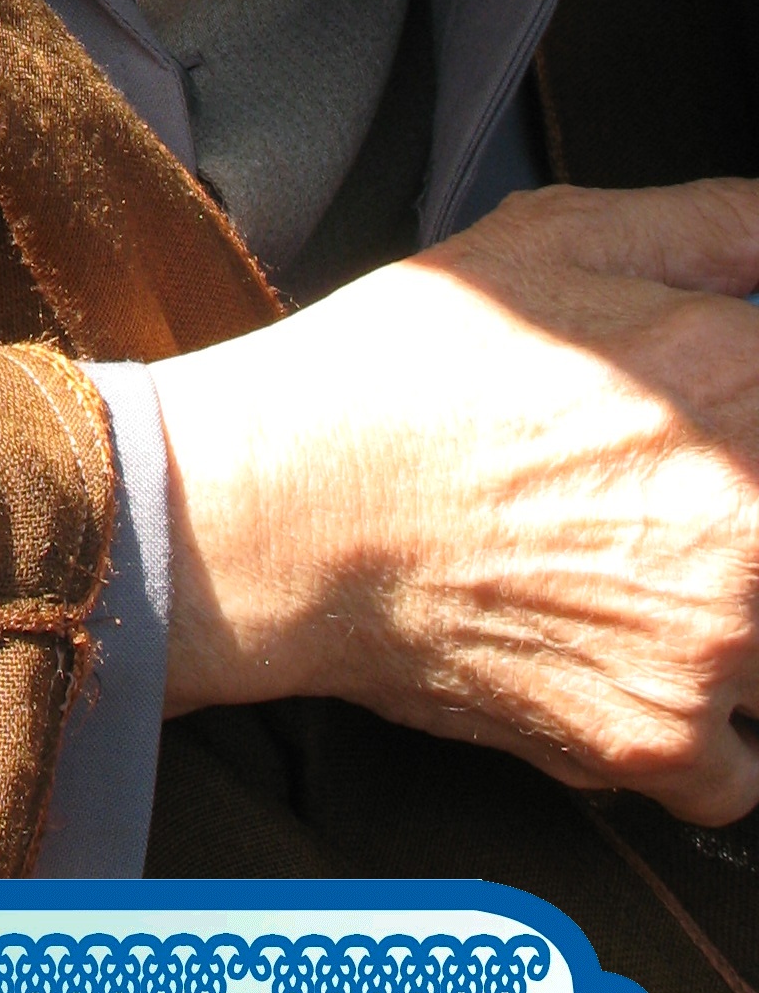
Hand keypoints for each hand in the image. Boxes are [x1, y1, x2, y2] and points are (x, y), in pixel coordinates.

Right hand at [156, 177, 758, 823]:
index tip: (736, 432)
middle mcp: (752, 522)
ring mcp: (718, 645)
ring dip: (742, 618)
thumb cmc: (400, 376)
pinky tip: (636, 659)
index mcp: (741, 381)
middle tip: (660, 511)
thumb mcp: (551, 241)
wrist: (280, 515)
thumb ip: (713, 227)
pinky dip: (710, 728)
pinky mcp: (664, 741)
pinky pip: (748, 765)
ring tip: (643, 574)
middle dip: (746, 516)